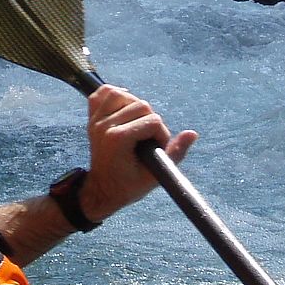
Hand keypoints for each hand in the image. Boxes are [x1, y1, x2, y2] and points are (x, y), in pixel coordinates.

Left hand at [80, 84, 196, 221]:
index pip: (153, 121)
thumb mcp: (155, 176)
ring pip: (120, 94)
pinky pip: (101, 94)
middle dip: (151, 121)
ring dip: (135, 105)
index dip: (162, 135)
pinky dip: (114, 95)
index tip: (157, 149)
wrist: (102, 190)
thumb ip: (175, 153)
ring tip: (138, 123)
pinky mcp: (92, 118)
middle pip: (140, 105)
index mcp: (118, 139)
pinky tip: (124, 107)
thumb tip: (192, 134)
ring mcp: (96, 121)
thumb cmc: (128, 186)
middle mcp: (105, 126)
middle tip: (148, 139)